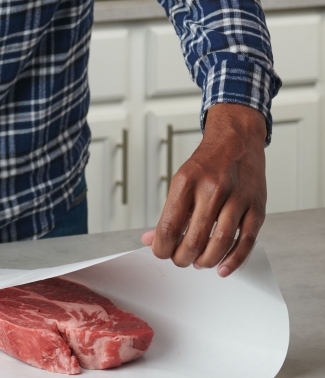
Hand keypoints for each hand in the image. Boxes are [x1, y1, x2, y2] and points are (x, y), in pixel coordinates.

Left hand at [141, 103, 266, 277]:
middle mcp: (212, 188)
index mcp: (187, 182)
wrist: (237, 139)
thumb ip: (168, 213)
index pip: (169, 226)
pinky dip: (233, 260)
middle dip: (182, 258)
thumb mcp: (181, 181)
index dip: (162, 248)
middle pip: (194, 239)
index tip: (161, 252)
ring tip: (198, 263)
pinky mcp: (257, 206)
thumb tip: (150, 240)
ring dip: (205, 261)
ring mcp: (237, 198)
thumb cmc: (207, 163)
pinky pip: (246, 241)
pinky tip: (222, 268)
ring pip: (220, 243)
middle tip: (180, 260)